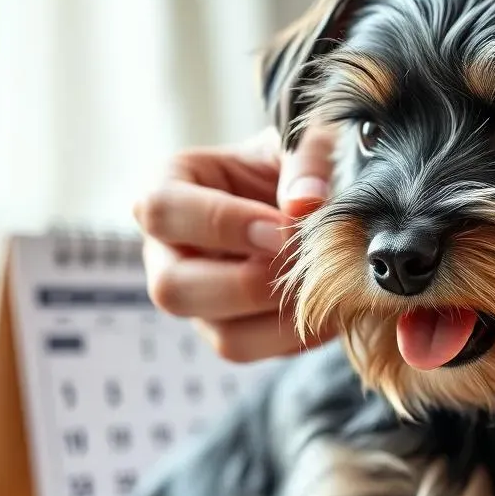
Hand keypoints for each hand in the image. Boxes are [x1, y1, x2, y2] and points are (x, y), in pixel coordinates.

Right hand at [135, 124, 337, 361]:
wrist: (313, 200)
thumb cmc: (293, 163)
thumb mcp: (299, 144)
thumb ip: (305, 162)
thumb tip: (305, 204)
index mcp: (168, 189)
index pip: (163, 211)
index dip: (222, 224)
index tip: (281, 227)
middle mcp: (168, 253)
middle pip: (172, 289)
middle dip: (246, 285)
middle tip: (302, 267)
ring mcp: (198, 301)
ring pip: (220, 336)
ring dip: (280, 321)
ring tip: (326, 291)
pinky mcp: (230, 332)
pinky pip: (257, 352)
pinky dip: (299, 337)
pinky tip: (331, 310)